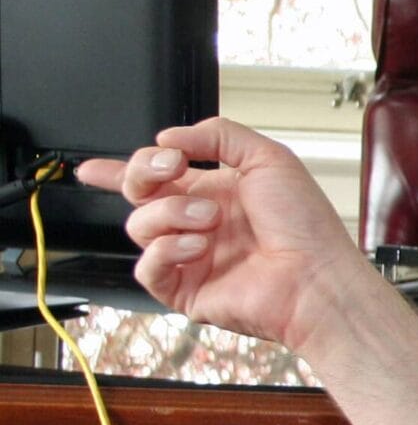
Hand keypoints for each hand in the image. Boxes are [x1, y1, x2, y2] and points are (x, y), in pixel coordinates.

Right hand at [73, 117, 371, 351]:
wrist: (317, 277)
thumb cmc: (306, 225)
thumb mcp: (269, 158)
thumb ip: (219, 136)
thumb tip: (170, 138)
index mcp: (217, 191)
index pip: (157, 177)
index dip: (119, 171)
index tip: (93, 167)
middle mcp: (199, 223)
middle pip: (138, 194)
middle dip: (143, 173)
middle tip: (171, 167)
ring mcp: (190, 256)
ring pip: (139, 226)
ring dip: (171, 212)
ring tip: (210, 219)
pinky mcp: (185, 288)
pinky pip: (147, 267)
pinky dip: (166, 249)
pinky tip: (196, 246)